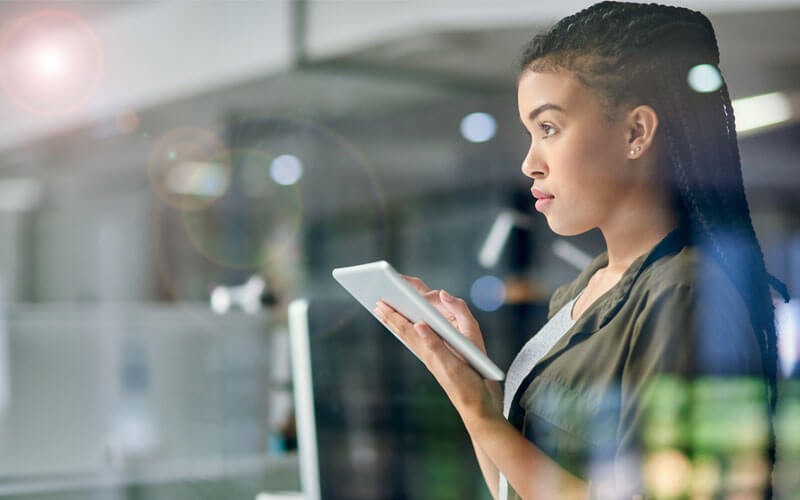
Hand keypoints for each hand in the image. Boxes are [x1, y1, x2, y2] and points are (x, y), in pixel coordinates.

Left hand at [373, 276, 499, 415]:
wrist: (476, 406)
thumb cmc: (466, 387)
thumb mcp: (452, 365)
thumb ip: (435, 344)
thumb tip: (419, 324)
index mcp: (428, 351)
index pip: (406, 329)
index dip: (393, 316)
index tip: (380, 303)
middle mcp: (427, 354)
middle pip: (404, 332)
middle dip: (390, 318)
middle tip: (376, 304)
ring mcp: (432, 358)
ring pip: (410, 337)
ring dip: (398, 325)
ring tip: (387, 316)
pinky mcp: (440, 362)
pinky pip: (420, 343)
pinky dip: (412, 333)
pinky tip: (411, 332)